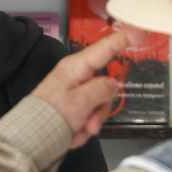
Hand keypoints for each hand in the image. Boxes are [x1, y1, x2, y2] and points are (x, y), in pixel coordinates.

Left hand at [30, 29, 143, 147]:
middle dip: (100, 109)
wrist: (30, 139)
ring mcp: (73, 92)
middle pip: (105, 86)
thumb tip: (113, 85)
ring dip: (91, 122)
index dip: (125, 39)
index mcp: (76, 67)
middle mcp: (75, 76)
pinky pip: (87, 116)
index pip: (106, 48)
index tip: (142, 32)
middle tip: (90, 124)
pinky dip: (82, 127)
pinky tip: (71, 134)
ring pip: (98, 104)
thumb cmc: (49, 116)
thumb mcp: (82, 101)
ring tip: (77, 131)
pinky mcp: (71, 106)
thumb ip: (103, 90)